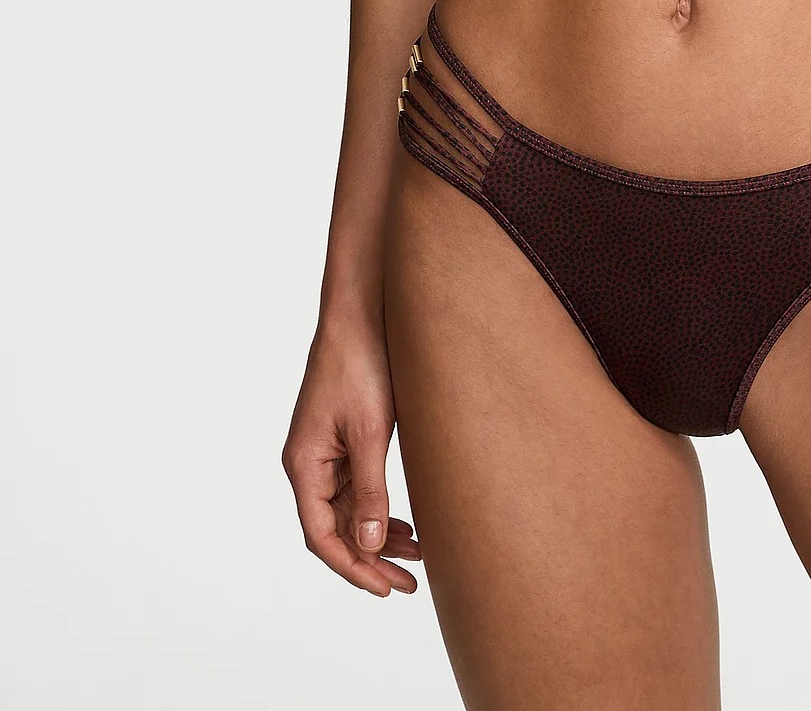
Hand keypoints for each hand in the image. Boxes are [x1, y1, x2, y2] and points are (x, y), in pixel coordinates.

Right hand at [282, 314, 422, 595]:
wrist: (362, 310)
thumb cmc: (360, 364)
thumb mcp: (370, 431)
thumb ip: (371, 489)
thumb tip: (371, 545)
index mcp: (303, 464)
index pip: (321, 535)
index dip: (351, 567)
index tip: (384, 588)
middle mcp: (308, 463)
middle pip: (336, 528)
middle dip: (370, 558)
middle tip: (409, 585)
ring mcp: (325, 451)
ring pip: (350, 509)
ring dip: (379, 534)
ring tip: (418, 555)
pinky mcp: (344, 437)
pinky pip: (358, 486)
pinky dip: (381, 506)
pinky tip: (408, 522)